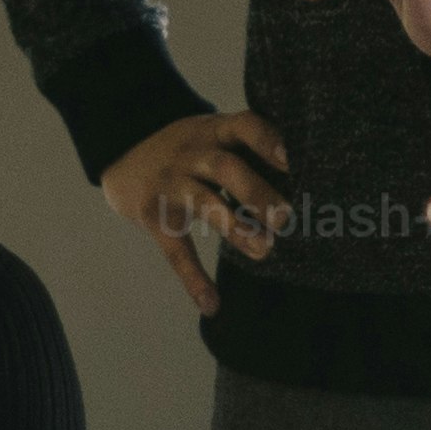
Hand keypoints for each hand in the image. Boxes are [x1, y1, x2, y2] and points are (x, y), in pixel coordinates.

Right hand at [104, 107, 294, 316]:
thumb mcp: (214, 135)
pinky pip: (175, 250)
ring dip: (235, 227)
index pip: (243, 126)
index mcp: (214, 131)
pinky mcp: (155, 217)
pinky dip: (193, 278)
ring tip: (264, 250)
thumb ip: (248, 150)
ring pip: (204, 203)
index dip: (266, 141)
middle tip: (285, 217)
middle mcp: (192, 153)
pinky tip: (211, 303)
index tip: (290, 160)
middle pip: (225, 167)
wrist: (125, 152)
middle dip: (256, 191)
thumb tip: (306, 184)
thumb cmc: (191, 149)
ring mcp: (171, 184)